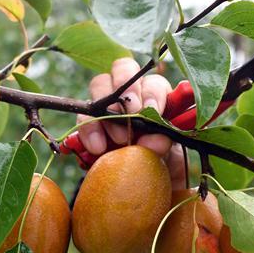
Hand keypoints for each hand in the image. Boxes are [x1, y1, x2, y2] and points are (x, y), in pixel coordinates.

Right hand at [77, 57, 186, 189]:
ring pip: (99, 84)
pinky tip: (97, 148)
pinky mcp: (89, 121)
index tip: (152, 112)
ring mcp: (107, 103)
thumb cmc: (162, 162)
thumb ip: (165, 147)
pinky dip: (88, 129)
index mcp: (157, 96)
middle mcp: (132, 93)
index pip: (154, 82)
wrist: (143, 184)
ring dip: (107, 109)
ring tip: (118, 140)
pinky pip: (82, 115)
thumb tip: (154, 140)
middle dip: (127, 90)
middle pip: (124, 68)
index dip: (152, 93)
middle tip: (131, 116)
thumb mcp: (171, 158)